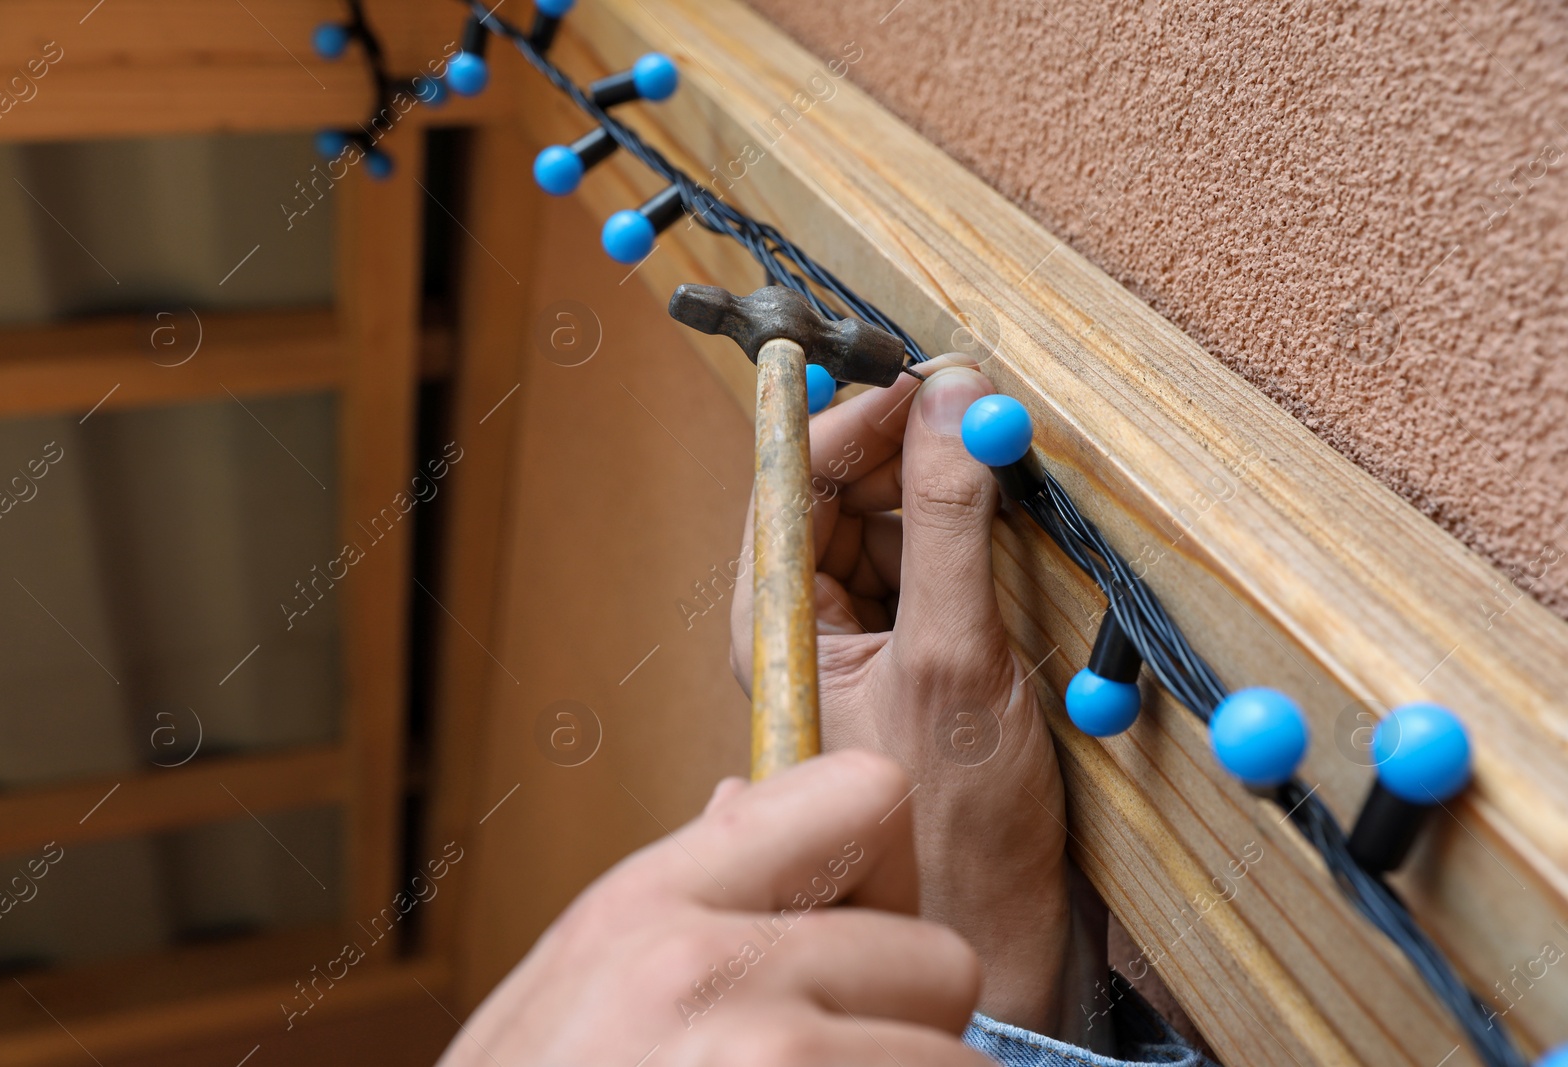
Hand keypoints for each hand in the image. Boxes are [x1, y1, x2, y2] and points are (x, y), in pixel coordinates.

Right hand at [442, 751, 989, 1066]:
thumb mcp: (565, 1003)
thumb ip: (670, 906)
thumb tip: (750, 799)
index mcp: (645, 907)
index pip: (868, 794)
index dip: (885, 876)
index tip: (854, 945)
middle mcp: (709, 971)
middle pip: (942, 958)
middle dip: (904, 1030)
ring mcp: (769, 1062)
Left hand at [729, 358, 1106, 1041]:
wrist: (993, 932)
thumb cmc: (952, 827)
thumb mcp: (954, 655)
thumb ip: (950, 523)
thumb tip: (953, 400)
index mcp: (777, 619)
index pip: (796, 477)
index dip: (861, 416)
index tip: (936, 381)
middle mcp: (809, 619)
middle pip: (847, 488)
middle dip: (915, 447)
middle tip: (989, 418)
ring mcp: (865, 635)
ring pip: (898, 517)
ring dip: (954, 486)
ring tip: (1010, 473)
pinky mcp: (919, 650)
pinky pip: (938, 559)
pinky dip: (978, 532)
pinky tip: (1018, 532)